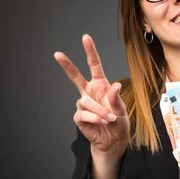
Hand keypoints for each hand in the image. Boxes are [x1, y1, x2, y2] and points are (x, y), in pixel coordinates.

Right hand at [54, 34, 129, 161]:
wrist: (113, 140)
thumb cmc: (118, 122)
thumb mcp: (122, 109)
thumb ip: (116, 99)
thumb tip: (115, 86)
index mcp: (100, 85)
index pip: (94, 65)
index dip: (90, 51)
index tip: (85, 37)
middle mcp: (89, 92)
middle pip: (75, 76)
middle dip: (67, 65)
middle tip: (57, 54)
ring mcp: (83, 104)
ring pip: (86, 102)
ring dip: (100, 111)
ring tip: (110, 118)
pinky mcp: (79, 117)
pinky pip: (84, 114)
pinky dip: (95, 118)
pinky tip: (102, 122)